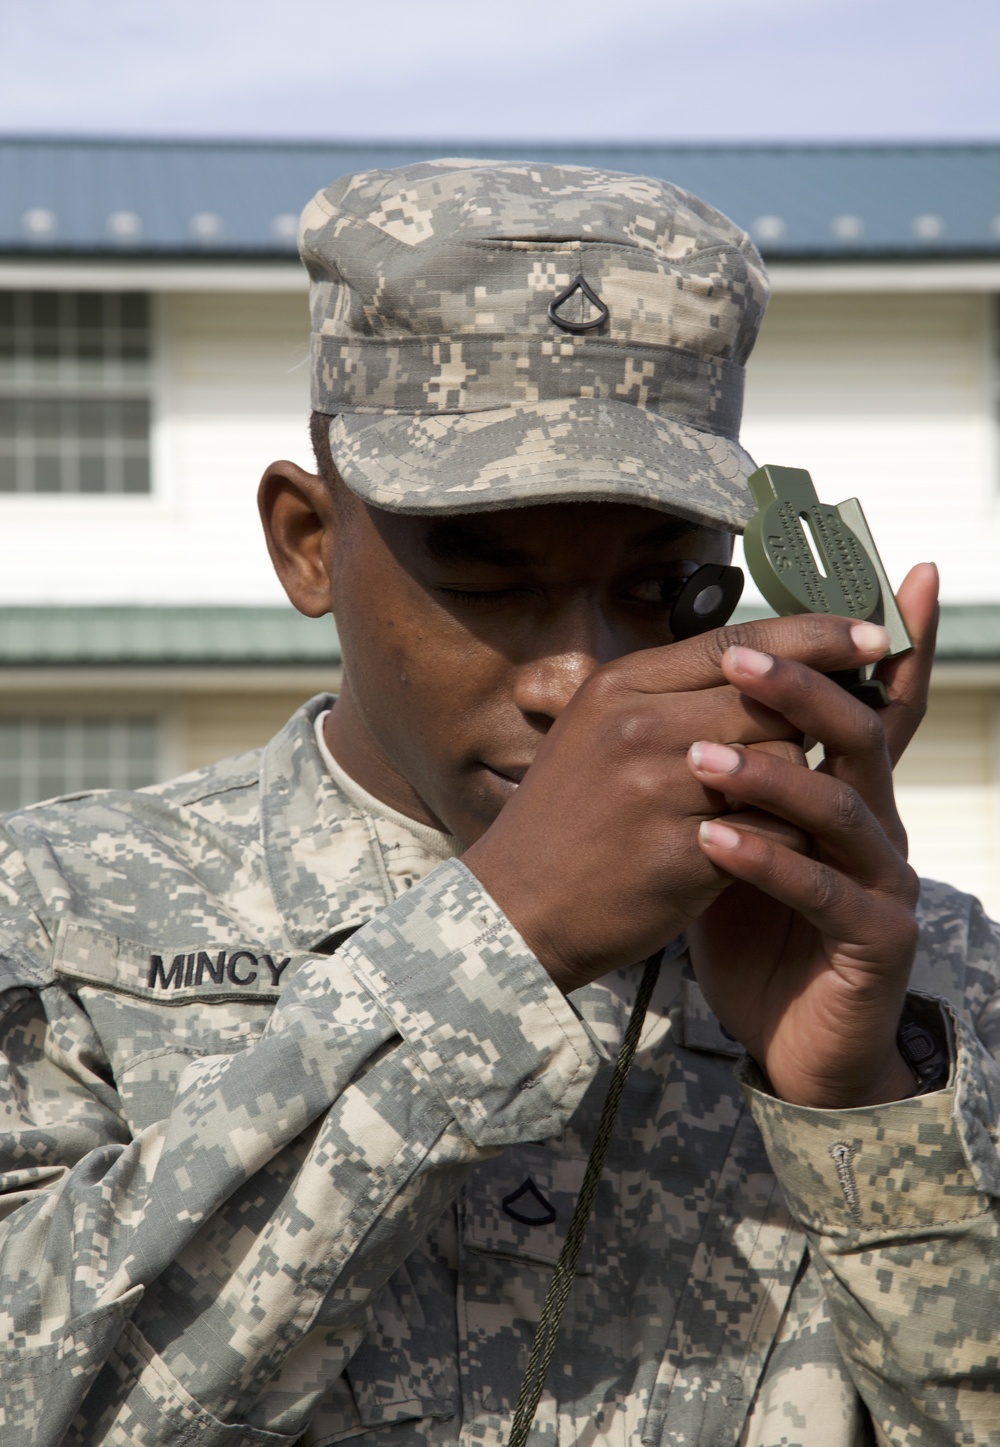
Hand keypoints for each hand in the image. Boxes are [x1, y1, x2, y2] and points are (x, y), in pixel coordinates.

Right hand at [463, 611, 896, 994]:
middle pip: (771, 701)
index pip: (740, 642)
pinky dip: (780, 846)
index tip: (874, 637)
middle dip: (804, 727)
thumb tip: (768, 668)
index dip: (816, 635)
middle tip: (823, 748)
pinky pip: (773, 833)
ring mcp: (657, 787)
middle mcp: (638, 723)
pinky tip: (756, 858)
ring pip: (781, 766)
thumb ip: (674, 696)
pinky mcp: (679, 851)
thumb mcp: (601, 731)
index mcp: (621, 685)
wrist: (514, 909)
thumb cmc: (568, 821)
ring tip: (763, 816)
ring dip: (792, 792)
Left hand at [686, 563, 939, 1107]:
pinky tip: (715, 841)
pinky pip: (824, 891)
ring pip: (843, 807)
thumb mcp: (731, 835)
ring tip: (701, 756)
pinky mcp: (876, 939)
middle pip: (856, 734)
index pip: (872, 703)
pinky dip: (768, 861)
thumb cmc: (756, 929)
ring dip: (771, 774)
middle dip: (804, 688)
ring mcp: (883, 881)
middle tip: (744, 658)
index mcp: (848, 791)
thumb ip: (723, 773)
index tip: (909, 570)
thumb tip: (672, 698)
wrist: (788, 1037)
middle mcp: (877, 825)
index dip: (894, 641)